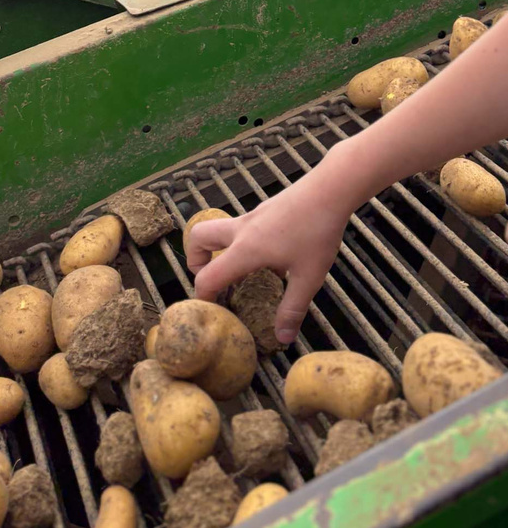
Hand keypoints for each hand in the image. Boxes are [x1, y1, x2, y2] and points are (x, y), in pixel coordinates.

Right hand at [187, 143, 356, 342]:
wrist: (330, 190)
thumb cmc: (317, 232)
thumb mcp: (308, 277)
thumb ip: (292, 308)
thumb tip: (282, 338)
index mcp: (245, 251)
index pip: (208, 276)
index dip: (203, 297)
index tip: (213, 310)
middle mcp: (240, 230)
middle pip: (198, 238)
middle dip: (196, 260)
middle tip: (213, 278)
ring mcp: (251, 216)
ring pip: (219, 228)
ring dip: (218, 248)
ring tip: (240, 269)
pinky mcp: (264, 209)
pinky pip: (241, 226)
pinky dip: (242, 241)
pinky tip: (272, 254)